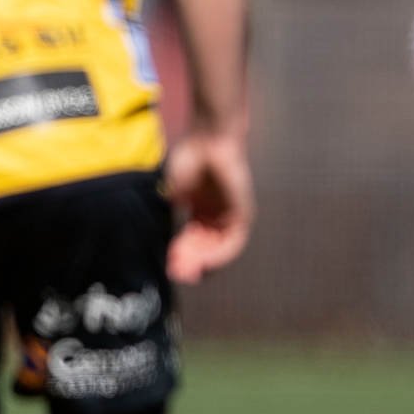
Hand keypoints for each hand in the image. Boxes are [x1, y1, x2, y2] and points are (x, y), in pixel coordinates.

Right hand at [164, 130, 254, 283]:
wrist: (208, 139)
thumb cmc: (190, 157)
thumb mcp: (176, 191)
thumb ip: (175, 213)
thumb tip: (171, 236)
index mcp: (200, 211)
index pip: (192, 241)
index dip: (181, 256)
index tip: (170, 267)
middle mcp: (216, 216)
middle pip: (205, 248)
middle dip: (190, 263)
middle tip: (177, 274)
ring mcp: (231, 215)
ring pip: (219, 249)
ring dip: (203, 262)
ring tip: (188, 271)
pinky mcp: (243, 213)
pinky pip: (234, 242)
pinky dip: (220, 254)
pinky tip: (205, 262)